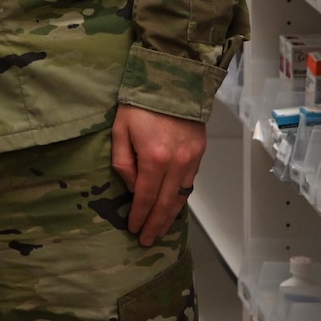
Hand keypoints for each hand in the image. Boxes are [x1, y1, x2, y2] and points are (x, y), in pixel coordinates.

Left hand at [111, 105, 206, 247]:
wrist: (172, 80)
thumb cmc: (140, 103)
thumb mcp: (120, 130)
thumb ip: (123, 162)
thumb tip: (131, 187)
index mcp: (154, 159)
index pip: (146, 197)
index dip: (139, 216)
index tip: (133, 229)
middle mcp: (177, 163)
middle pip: (166, 204)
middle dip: (156, 224)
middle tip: (147, 241)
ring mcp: (192, 159)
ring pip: (182, 196)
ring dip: (171, 216)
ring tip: (160, 230)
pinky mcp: (200, 153)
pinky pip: (190, 182)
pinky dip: (182, 198)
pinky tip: (174, 206)